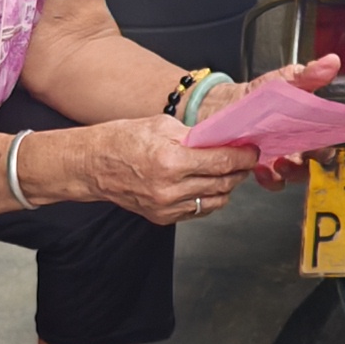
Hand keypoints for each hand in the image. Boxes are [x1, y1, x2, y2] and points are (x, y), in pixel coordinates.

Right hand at [75, 115, 255, 223]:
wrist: (93, 165)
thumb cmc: (122, 140)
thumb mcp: (161, 125)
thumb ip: (195, 136)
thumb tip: (223, 140)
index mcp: (170, 160)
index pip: (221, 163)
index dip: (243, 156)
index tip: (252, 151)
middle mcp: (169, 188)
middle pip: (222, 184)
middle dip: (239, 171)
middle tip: (245, 160)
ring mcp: (166, 207)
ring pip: (214, 201)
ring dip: (227, 187)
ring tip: (228, 172)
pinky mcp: (162, 218)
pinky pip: (197, 210)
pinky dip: (208, 198)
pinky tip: (207, 184)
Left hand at [227, 53, 340, 185]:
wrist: (222, 106)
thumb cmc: (256, 95)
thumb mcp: (280, 81)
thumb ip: (306, 75)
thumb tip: (331, 62)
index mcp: (305, 126)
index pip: (326, 139)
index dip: (329, 143)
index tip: (325, 141)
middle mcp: (296, 145)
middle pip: (315, 160)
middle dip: (313, 159)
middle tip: (306, 152)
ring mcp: (279, 158)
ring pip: (296, 173)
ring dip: (292, 171)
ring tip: (281, 162)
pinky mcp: (260, 167)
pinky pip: (272, 181)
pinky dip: (269, 178)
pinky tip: (261, 167)